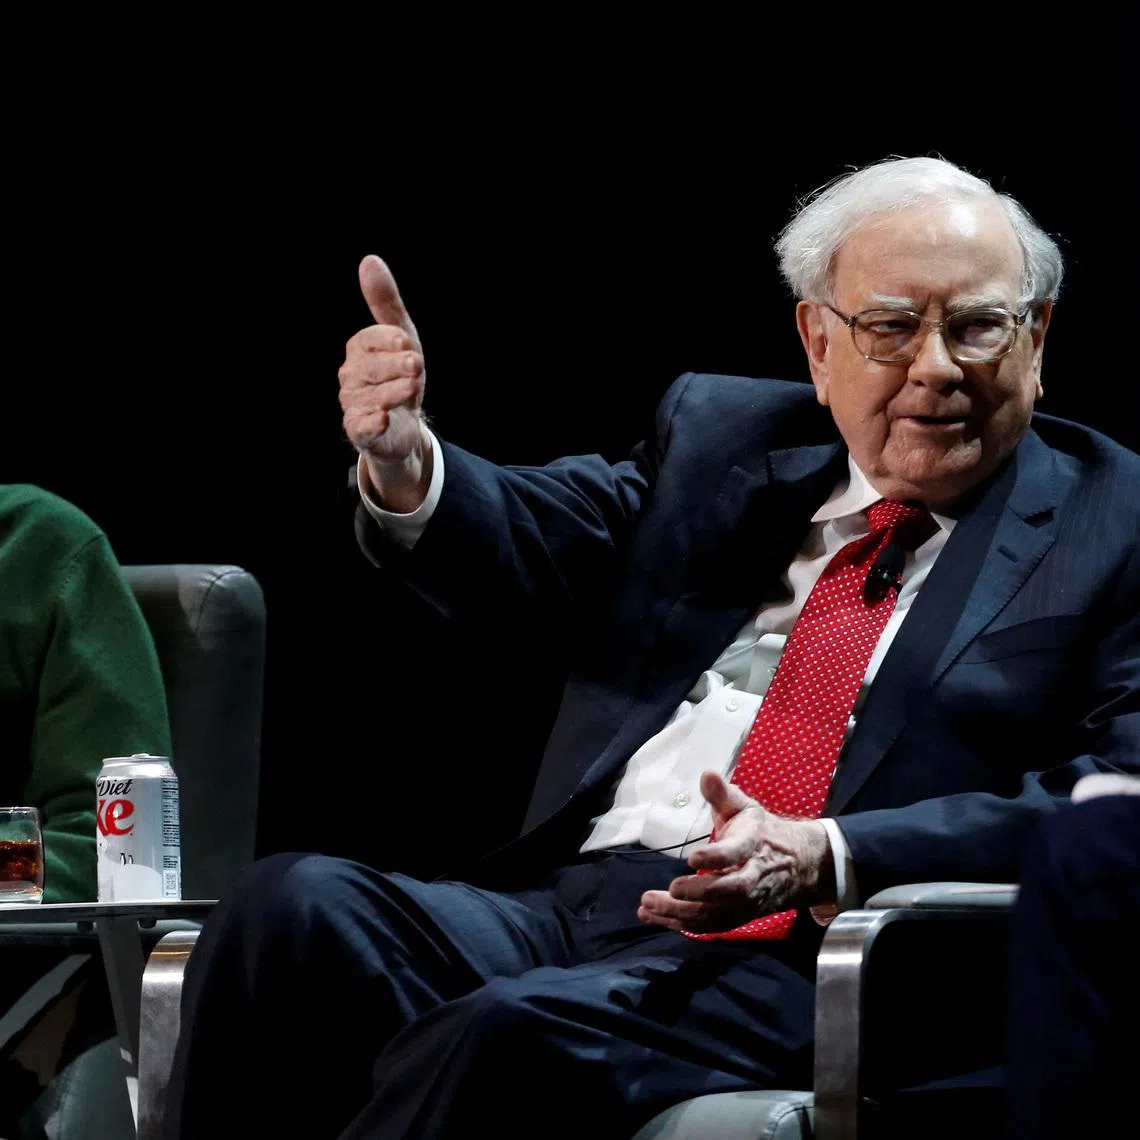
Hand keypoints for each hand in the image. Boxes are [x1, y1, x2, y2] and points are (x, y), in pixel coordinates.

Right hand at [339, 256, 430, 508]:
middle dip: (395, 365)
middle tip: (416, 364)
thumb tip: (369, 260)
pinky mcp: (360, 431)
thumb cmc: (400, 376)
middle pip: (370, 368)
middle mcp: (351, 377)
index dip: (386, 339)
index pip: (367, 340)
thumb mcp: (401, 338)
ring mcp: (353, 405)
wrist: (405, 427)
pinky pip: (361, 426)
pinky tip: (385, 418)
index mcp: (359, 351)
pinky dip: (372, 423)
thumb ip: (386, 304)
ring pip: (371, 396)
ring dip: (393, 392)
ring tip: (412, 388)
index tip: (405, 340)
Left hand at [637, 771, 834, 933]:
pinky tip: (655, 917)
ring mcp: (746, 901)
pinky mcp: (738, 916)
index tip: (691, 858)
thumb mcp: (745, 807)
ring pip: (716, 914)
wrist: (798, 865)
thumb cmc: (762, 831)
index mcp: (753, 843)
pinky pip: (711, 926)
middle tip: (670, 889)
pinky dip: (683, 925)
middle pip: (728, 891)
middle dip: (698, 893)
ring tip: (647, 906)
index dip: (716, 857)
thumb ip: (723, 794)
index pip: (736, 853)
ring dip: (681, 913)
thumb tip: (706, 774)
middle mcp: (752, 876)